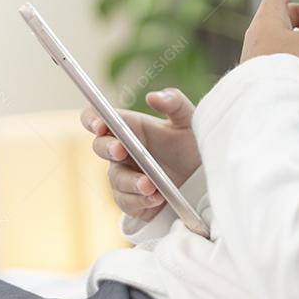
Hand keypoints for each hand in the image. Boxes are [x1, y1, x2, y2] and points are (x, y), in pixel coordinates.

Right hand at [80, 88, 200, 221]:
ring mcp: (125, 176)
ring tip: (151, 185)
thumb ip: (174, 102)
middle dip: (108, 148)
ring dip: (131, 181)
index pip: (99, 117)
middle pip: (99, 147)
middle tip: (121, 150)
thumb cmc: (193, 145)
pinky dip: (140, 201)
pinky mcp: (132, 200)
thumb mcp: (189, 121)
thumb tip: (152, 96)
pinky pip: (126, 202)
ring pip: (115, 178)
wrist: (206, 179)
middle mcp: (123, 151)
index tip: (100, 124)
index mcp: (130, 127)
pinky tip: (157, 198)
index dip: (93, 119)